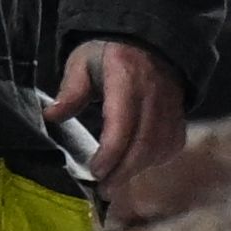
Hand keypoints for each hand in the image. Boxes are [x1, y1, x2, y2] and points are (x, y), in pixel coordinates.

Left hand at [47, 37, 184, 199]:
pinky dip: (154, 161)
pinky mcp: (179, 115)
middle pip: (144, 144)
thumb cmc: (109, 53)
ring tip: (115, 182)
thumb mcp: (83, 61)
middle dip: (123, 172)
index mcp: (127, 77)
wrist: (147, 39)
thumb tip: (51, 116)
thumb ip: (70, 90)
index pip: (122, 124)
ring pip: (159, 148)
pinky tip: (136, 166)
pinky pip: (171, 146)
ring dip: (137, 170)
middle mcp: (154, 94)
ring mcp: (171, 106)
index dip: (110, 154)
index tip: (95, 172)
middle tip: (104, 190)